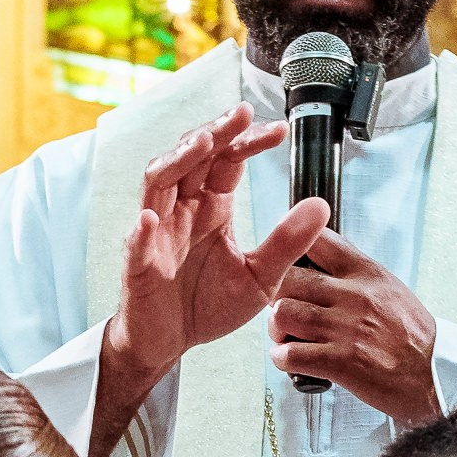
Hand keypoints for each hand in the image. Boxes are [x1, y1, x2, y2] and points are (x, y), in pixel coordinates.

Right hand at [113, 105, 331, 377]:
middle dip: (214, 132)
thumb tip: (322, 206)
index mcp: (211, 207)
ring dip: (176, 160)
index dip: (248, 141)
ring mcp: (155, 233)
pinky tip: (148, 219)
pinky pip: (134, 243)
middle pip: (191, 157)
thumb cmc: (207, 305)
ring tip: (201, 143)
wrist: (171, 342)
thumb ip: (287, 242)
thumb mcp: (261, 277)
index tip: (279, 131)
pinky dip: (139, 230)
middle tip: (240, 115)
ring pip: (158, 182)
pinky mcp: (138, 265)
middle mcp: (181, 210)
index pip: (227, 160)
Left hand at [266, 231, 439, 424]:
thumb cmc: (410, 336)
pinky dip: (282, 358)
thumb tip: (320, 259)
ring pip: (282, 314)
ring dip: (277, 329)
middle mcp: (354, 296)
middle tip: (283, 311)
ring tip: (286, 338)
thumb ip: (356, 274)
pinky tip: (292, 360)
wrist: (434, 376)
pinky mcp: (340, 362)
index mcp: (366, 273)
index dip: (293, 249)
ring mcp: (346, 329)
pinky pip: (289, 354)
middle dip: (276, 295)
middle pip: (287, 278)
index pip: (317, 240)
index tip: (288, 264)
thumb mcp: (390, 289)